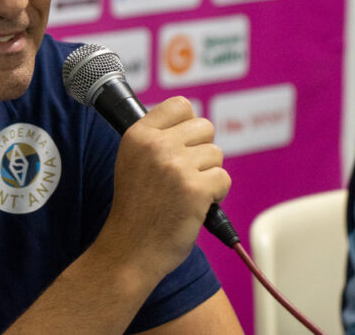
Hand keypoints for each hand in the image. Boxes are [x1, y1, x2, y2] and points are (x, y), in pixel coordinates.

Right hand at [100, 96, 230, 280]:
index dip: (188, 124)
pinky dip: (216, 194)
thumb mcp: (132, 160)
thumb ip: (157, 138)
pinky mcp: (195, 189)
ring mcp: (176, 166)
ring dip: (208, 174)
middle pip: (205, 127)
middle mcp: (156, 145)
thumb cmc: (136, 207)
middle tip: (185, 174)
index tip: (183, 143)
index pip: (180, 105)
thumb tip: (192, 121)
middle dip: (202, 151)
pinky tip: (196, 205)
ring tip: (186, 193)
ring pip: (216, 154)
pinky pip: (223, 178)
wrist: (131, 249)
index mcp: (138, 134)